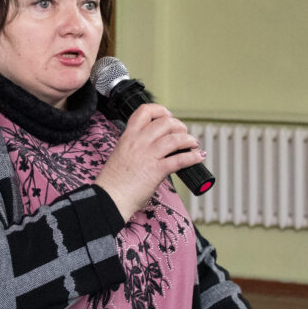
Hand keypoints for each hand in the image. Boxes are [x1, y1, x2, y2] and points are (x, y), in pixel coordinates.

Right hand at [94, 103, 204, 221]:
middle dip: (179, 126)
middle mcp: (139, 142)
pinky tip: (198, 157)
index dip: (160, 110)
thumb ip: (135, 148)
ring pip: (175, 138)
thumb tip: (152, 149)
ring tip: (193, 144)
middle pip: (165, 122)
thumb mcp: (121, 155)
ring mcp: (148, 155)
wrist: (109, 198)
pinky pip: (180, 159)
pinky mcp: (156, 170)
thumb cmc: (113, 181)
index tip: (168, 116)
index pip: (145, 111)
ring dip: (189, 139)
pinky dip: (193, 157)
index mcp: (128, 136)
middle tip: (183, 133)